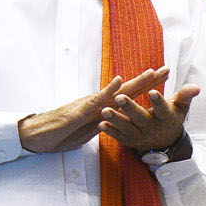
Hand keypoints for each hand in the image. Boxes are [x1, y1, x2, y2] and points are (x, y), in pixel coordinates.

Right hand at [19, 68, 165, 153]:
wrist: (38, 135)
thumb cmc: (60, 134)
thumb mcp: (86, 132)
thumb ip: (100, 125)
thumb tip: (112, 123)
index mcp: (102, 109)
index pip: (128, 97)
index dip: (146, 88)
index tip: (163, 80)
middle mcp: (98, 103)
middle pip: (127, 90)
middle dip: (148, 80)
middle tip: (168, 70)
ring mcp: (89, 105)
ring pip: (116, 92)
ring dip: (134, 82)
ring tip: (151, 73)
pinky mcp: (79, 112)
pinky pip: (96, 100)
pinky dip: (109, 90)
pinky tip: (119, 82)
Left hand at [100, 72, 200, 154]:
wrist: (165, 142)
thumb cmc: (171, 117)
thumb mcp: (181, 108)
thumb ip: (185, 96)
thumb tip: (196, 87)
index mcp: (166, 118)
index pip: (163, 109)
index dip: (158, 102)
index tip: (152, 91)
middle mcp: (152, 128)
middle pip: (141, 118)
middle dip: (130, 108)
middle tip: (120, 97)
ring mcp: (140, 136)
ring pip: (127, 128)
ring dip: (115, 120)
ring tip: (104, 110)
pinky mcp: (130, 142)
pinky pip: (120, 137)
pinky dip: (111, 132)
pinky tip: (101, 124)